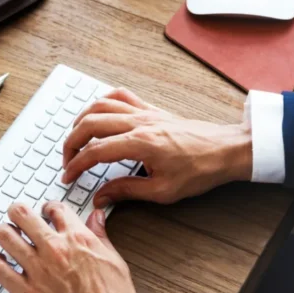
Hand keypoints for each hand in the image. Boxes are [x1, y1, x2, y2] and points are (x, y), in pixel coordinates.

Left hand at [0, 202, 139, 292]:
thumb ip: (100, 236)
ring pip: (6, 236)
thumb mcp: (114, 261)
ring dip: (5, 234)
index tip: (46, 212)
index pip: (55, 208)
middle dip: (18, 212)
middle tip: (18, 216)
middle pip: (22, 215)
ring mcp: (37, 270)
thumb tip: (96, 217)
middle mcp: (54, 249)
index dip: (48, 208)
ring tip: (8, 237)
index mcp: (78, 239)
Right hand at [62, 88, 252, 207]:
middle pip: (90, 123)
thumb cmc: (200, 170)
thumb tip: (102, 197)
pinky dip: (104, 101)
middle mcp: (139, 122)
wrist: (226, 150)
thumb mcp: (163, 191)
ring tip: (76, 138)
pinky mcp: (152, 110)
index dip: (76, 165)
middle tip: (67, 160)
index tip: (68, 177)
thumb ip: (127, 191)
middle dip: (71, 142)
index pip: (95, 151)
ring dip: (82, 120)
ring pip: (101, 105)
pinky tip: (98, 112)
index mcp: (140, 144)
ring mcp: (145, 112)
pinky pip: (121, 96)